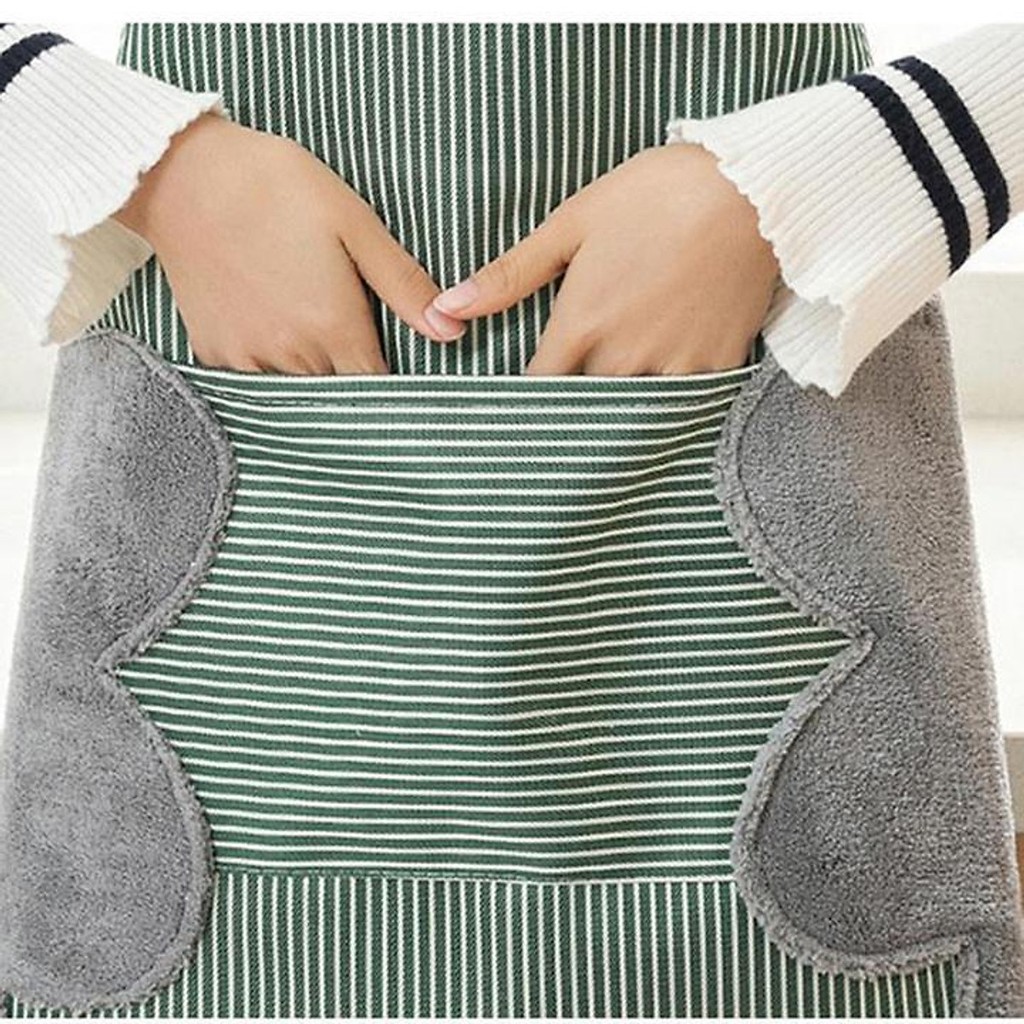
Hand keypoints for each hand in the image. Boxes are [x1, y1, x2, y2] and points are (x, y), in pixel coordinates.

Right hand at [112, 112, 465, 372]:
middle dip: (354, 381)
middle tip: (356, 346)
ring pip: (297, 391)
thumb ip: (403, 285)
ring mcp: (247, 356)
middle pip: (338, 393)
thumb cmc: (275, 187)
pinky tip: (276, 331)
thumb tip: (451, 331)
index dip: (393, 387)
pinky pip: (255, 380)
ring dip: (314, 377)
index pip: (376, 387)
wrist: (182, 173)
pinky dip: (272, 368)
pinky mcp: (214, 350)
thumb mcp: (354, 224)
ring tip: (315, 336)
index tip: (402, 374)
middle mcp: (291, 354)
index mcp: (332, 326)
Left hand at [427, 141, 779, 374]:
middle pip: (583, 406)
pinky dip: (671, 397)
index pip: (538, 388)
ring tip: (615, 396)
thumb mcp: (573, 224)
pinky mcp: (718, 365)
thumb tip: (447, 307)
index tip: (521, 399)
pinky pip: (685, 401)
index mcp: (582, 325)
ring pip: (632, 410)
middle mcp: (623, 358)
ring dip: (619, 406)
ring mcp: (673, 367)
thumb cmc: (655, 195)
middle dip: (571, 406)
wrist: (752, 188)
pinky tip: (665, 380)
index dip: (525, 398)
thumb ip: (511, 274)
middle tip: (568, 400)